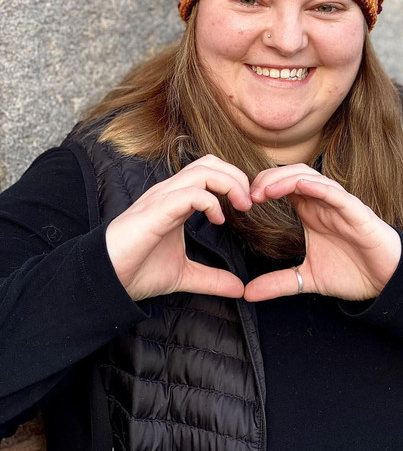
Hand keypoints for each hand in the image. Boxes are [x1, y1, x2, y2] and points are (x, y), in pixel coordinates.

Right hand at [105, 155, 250, 300]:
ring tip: (241, 206)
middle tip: (250, 203)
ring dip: (229, 184)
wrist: (105, 282)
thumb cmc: (136, 271)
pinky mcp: (155, 212)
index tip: (248, 207)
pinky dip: (210, 201)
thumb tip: (239, 288)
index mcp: (176, 200)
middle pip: (209, 162)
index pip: (209, 171)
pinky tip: (218, 220)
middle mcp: (169, 193)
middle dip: (236, 176)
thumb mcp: (183, 275)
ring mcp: (161, 199)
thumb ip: (211, 278)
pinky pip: (189, 193)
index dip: (234, 181)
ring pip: (202, 171)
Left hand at [244, 165, 401, 302]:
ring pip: (312, 179)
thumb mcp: (306, 279)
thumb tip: (247, 293)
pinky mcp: (358, 213)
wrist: (387, 282)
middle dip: (269, 180)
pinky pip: (337, 194)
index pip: (283, 186)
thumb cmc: (352, 272)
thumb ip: (278, 283)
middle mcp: (323, 203)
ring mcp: (340, 205)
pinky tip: (302, 185)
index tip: (243, 202)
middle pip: (293, 175)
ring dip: (287, 180)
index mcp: (310, 211)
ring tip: (266, 190)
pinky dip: (319, 187)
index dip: (262, 187)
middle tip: (249, 195)